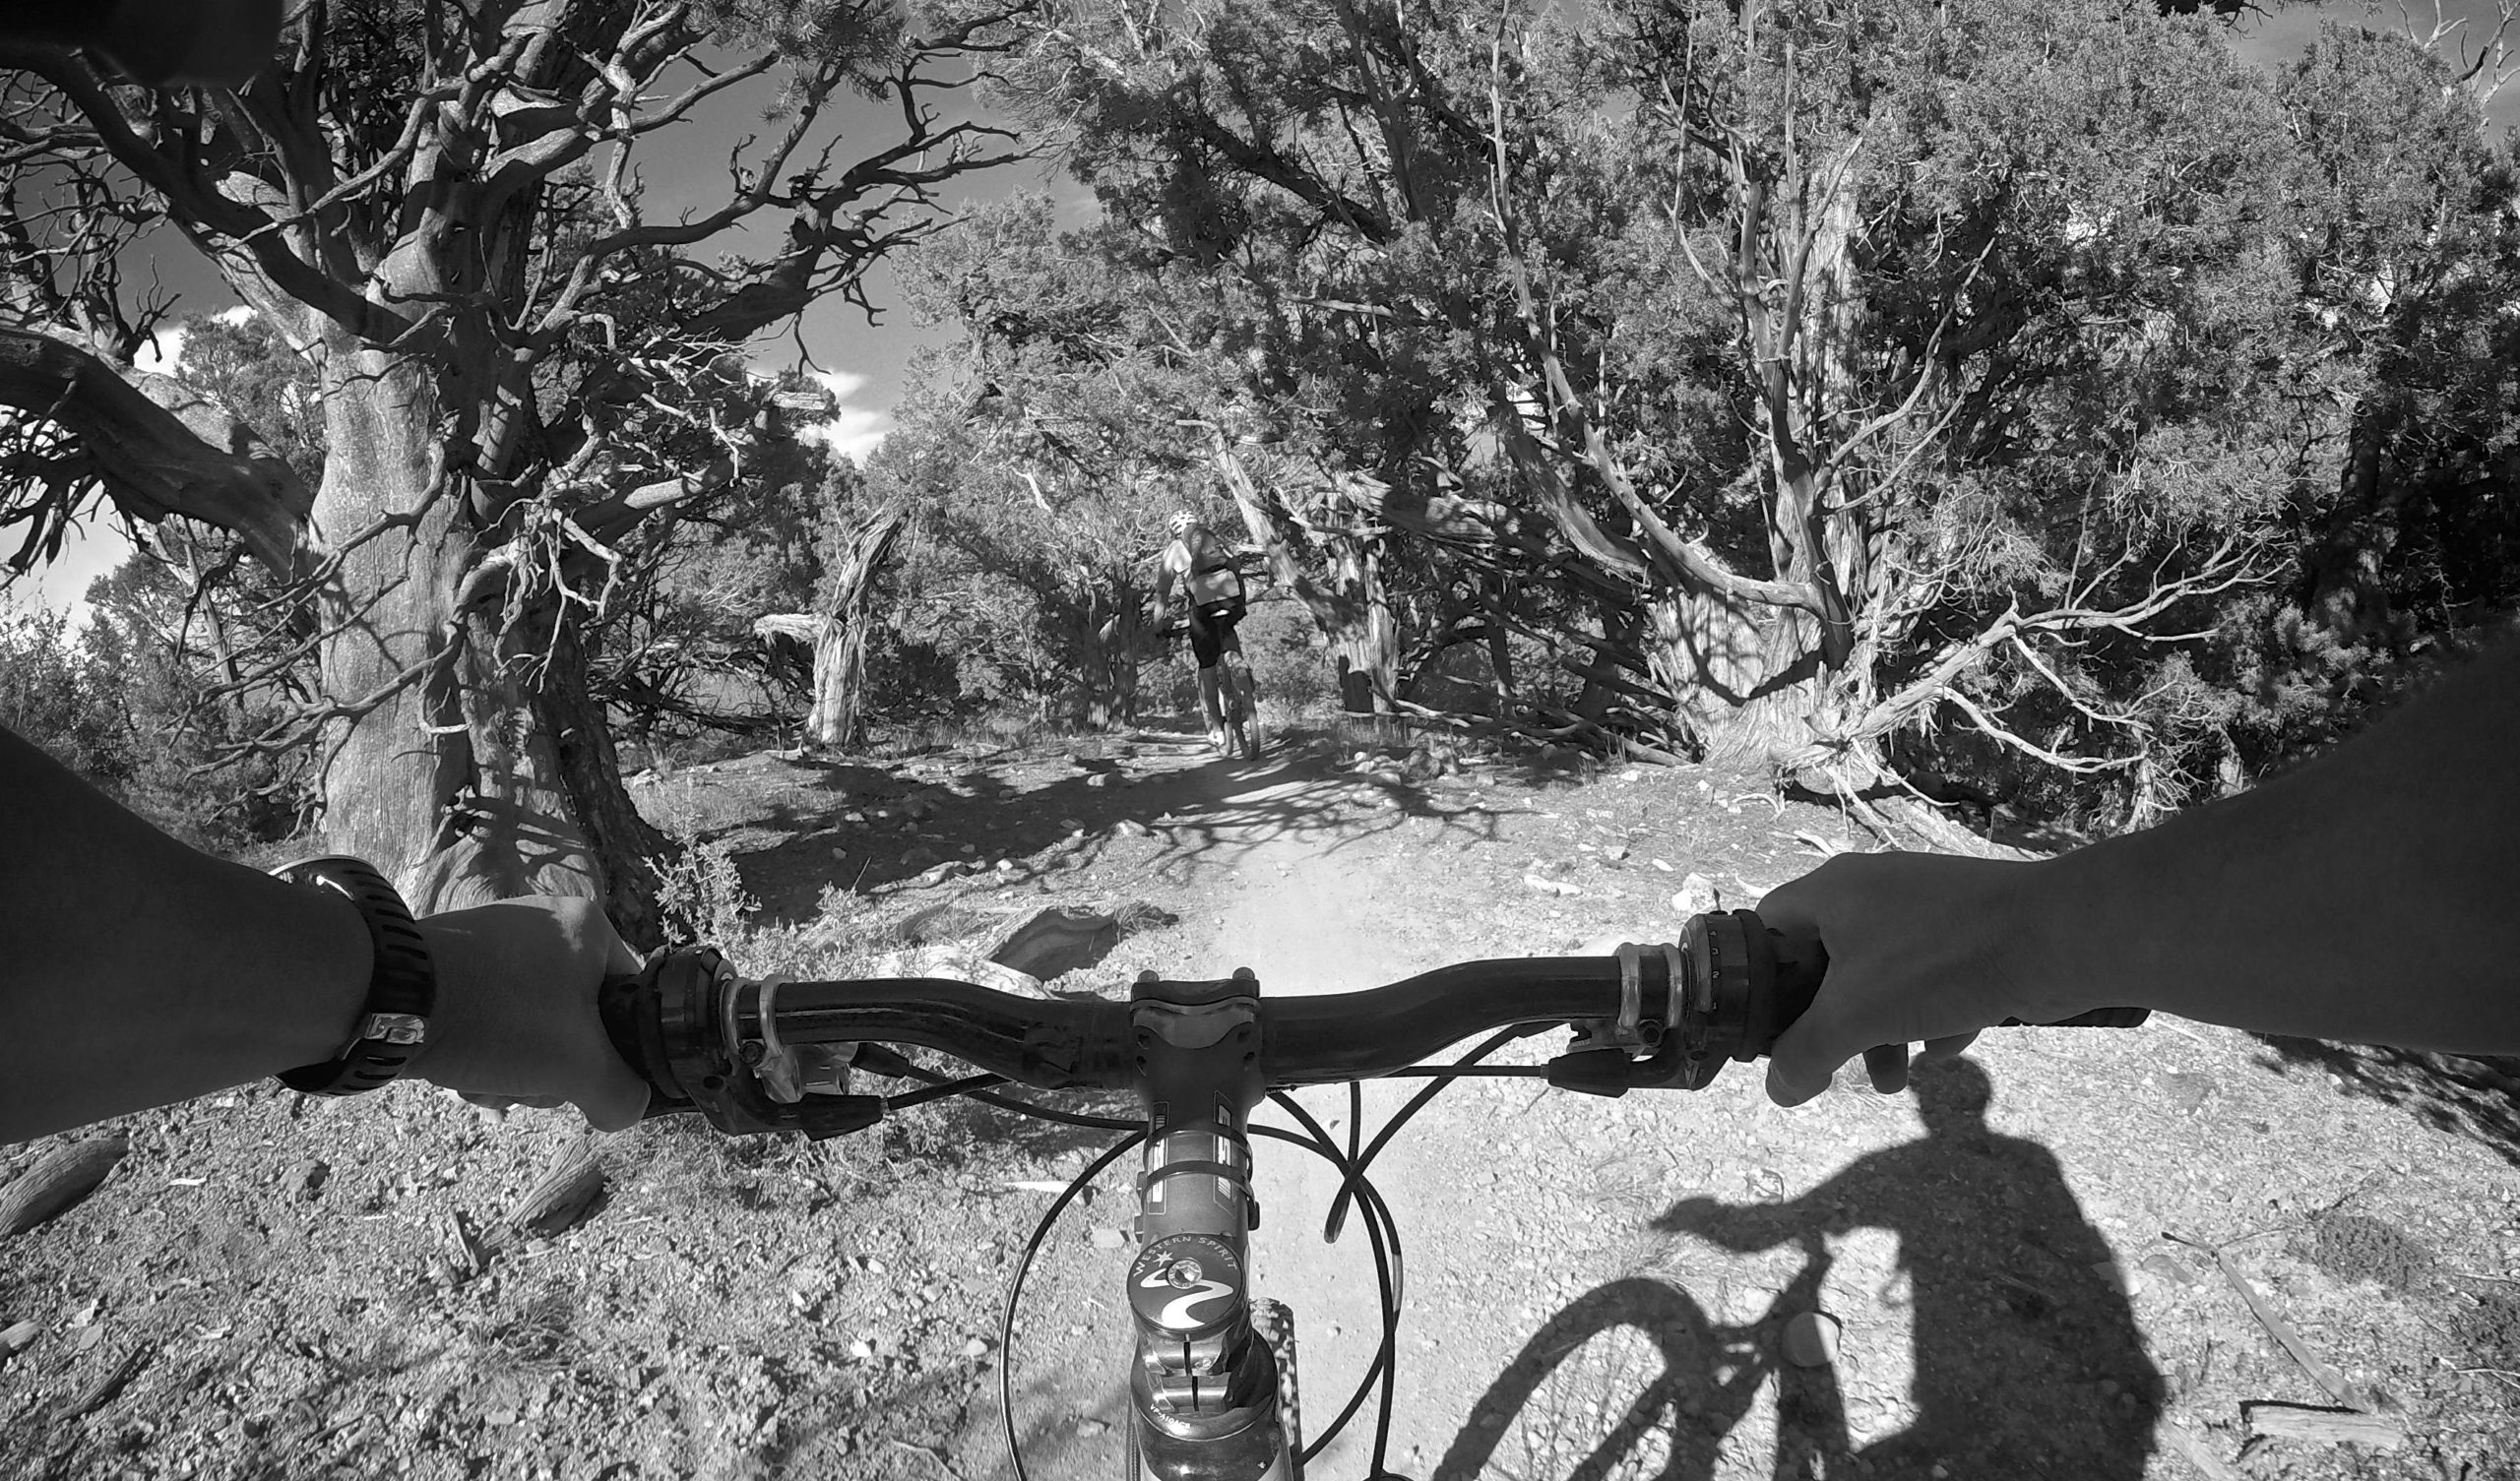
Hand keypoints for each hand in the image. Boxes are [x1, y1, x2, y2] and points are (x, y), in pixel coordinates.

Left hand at [407, 898, 650, 1130]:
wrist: (385, 996)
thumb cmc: (498, 1017)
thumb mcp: (578, 1067)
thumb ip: (621, 1094)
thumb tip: (624, 1108)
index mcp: (591, 928)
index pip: (632, 1000)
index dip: (615, 1051)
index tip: (582, 1075)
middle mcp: (548, 924)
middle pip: (578, 1022)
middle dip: (552, 1069)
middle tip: (529, 1083)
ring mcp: (498, 943)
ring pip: (531, 1027)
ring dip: (515, 1070)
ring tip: (487, 1082)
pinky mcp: (457, 964)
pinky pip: (492, 1017)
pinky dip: (482, 1050)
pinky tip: (460, 1069)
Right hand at [1754, 852, 2056, 1106]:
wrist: (2058, 937)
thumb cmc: (1939, 964)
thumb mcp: (1857, 1016)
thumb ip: (1807, 1054)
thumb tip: (1778, 1091)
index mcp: (1831, 892)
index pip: (1767, 927)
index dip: (1757, 981)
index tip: (1767, 1029)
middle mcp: (1873, 891)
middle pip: (1827, 963)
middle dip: (1832, 1024)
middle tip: (1833, 1065)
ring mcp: (1924, 908)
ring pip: (1882, 977)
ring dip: (1881, 1032)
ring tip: (1897, 1081)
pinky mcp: (1968, 929)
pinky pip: (1930, 976)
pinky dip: (1930, 1014)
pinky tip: (1946, 1044)